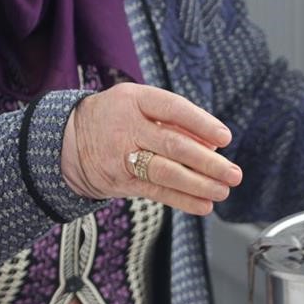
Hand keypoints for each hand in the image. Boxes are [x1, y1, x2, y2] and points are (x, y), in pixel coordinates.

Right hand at [61, 82, 242, 216]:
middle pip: (173, 144)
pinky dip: (184, 200)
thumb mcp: (140, 106)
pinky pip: (157, 192)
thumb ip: (176, 122)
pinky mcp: (121, 181)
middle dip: (208, 162)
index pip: (173, 108)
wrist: (69, 141)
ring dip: (199, 184)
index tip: (225, 138)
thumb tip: (213, 146)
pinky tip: (204, 204)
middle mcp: (127, 126)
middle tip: (233, 173)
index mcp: (135, 99)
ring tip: (223, 190)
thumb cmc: (119, 119)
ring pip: (166, 172)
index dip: (201, 123)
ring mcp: (122, 155)